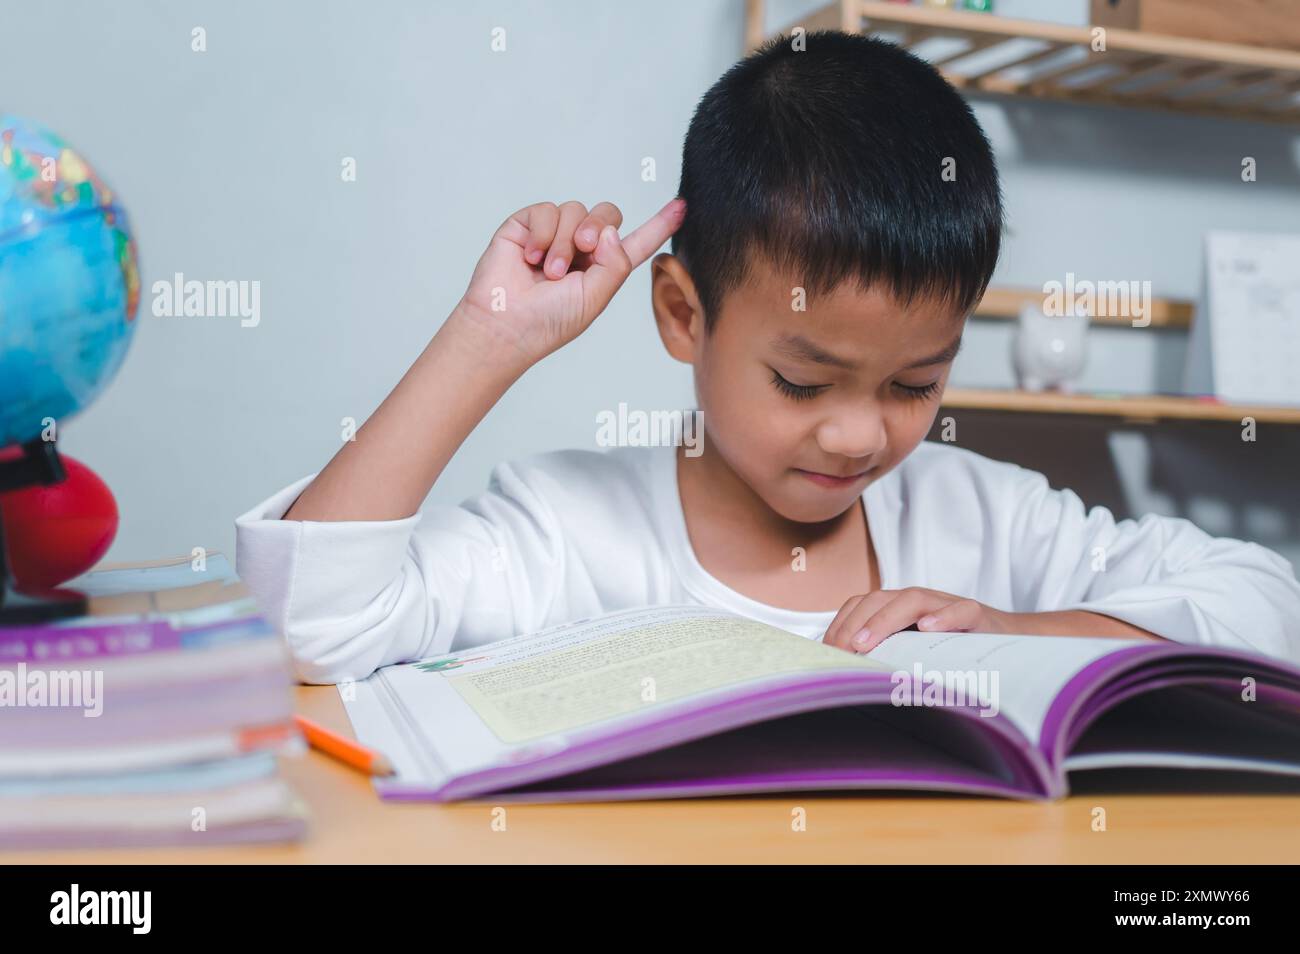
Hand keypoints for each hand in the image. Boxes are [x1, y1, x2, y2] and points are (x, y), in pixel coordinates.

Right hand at [452, 198, 685, 365]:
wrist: (506, 324)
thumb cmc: (549, 322)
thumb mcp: (595, 298)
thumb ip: (614, 264)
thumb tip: (609, 230)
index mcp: (602, 268)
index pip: (636, 242)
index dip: (659, 225)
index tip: (682, 206)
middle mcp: (579, 249)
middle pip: (606, 214)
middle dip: (597, 226)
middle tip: (583, 248)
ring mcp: (552, 236)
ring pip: (574, 210)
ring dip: (563, 241)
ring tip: (549, 270)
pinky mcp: (525, 226)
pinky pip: (545, 210)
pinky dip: (541, 233)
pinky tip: (530, 257)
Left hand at [823, 588, 1013, 653]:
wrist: (1010, 641)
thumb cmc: (953, 650)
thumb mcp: (914, 653)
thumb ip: (886, 656)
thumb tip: (846, 680)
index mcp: (899, 608)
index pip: (861, 605)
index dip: (840, 624)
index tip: (825, 651)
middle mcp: (920, 601)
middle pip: (878, 599)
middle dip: (853, 624)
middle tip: (838, 651)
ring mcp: (947, 605)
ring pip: (912, 600)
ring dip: (884, 620)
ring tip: (864, 642)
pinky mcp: (978, 615)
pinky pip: (961, 610)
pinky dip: (944, 617)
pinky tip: (928, 629)